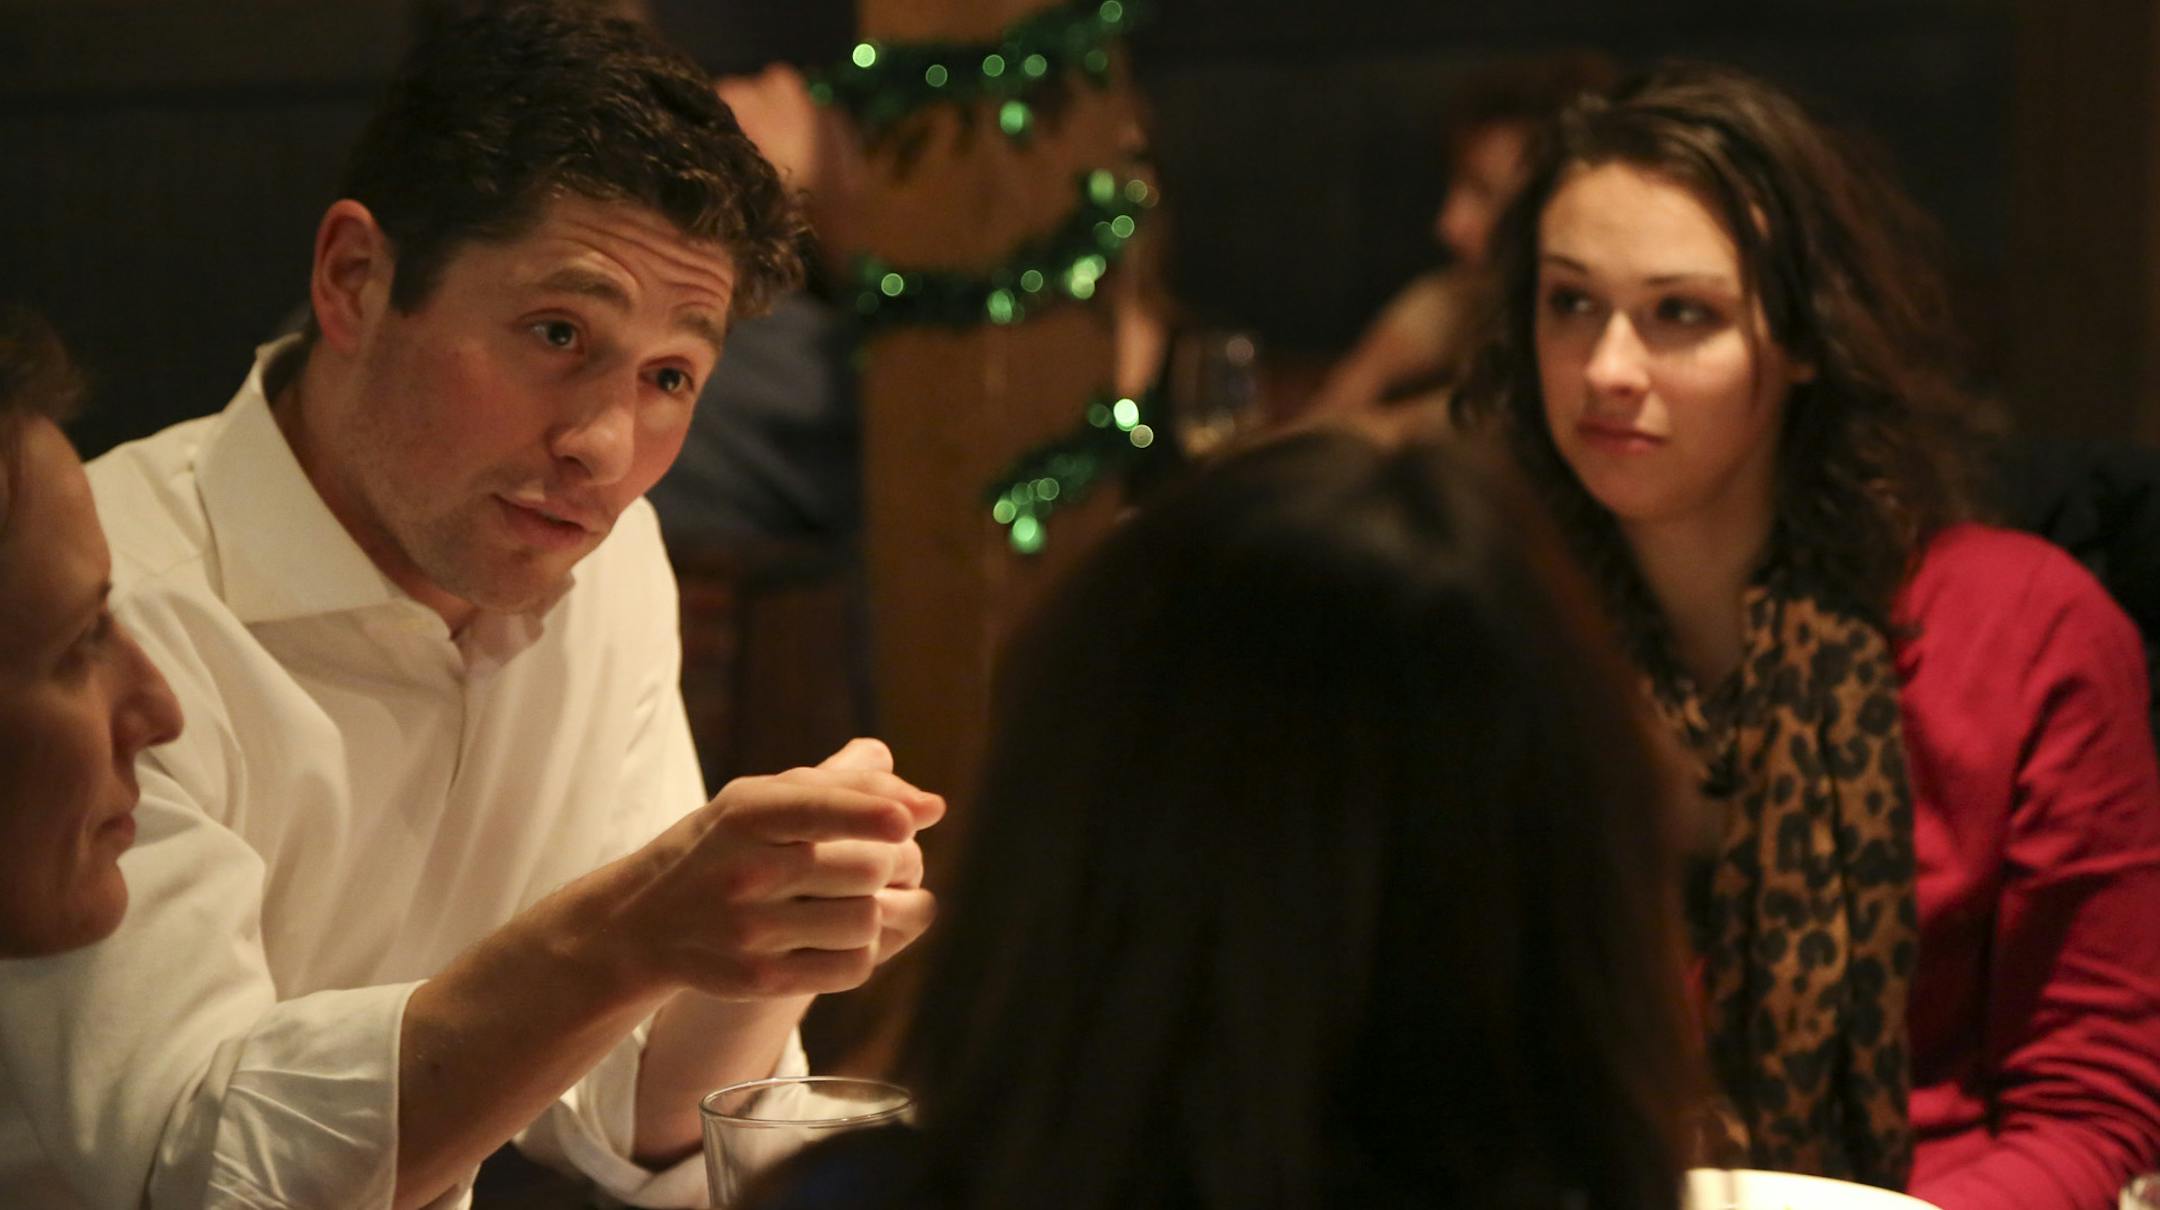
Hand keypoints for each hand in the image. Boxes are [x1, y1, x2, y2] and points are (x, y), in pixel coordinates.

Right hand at [611, 738, 943, 999]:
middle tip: (893, 859)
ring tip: (862, 896)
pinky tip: (844, 933)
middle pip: (866, 866)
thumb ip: (843, 783)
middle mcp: (746, 870)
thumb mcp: (761, 798)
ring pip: (868, 919)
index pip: (816, 808)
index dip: (869, 813)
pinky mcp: (761, 978)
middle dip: (898, 860)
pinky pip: (854, 966)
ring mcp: (751, 930)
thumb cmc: (725, 845)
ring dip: (882, 906)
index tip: (910, 820)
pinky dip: (864, 948)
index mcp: (747, 813)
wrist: (645, 921)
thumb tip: (928, 805)